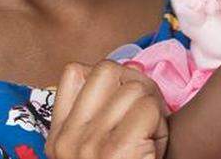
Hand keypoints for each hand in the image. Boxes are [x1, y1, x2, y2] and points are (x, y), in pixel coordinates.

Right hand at [46, 60, 168, 158]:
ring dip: (153, 110)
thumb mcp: (97, 149)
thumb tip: (130, 70)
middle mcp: (68, 139)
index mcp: (60, 137)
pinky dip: (160, 125)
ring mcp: (89, 144)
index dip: (109, 78)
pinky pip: (148, 108)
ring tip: (149, 137)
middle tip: (145, 113)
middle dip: (135, 83)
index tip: (124, 103)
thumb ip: (100, 115)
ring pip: (135, 87)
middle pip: (107, 68)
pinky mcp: (115, 150)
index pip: (74, 72)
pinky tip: (152, 147)